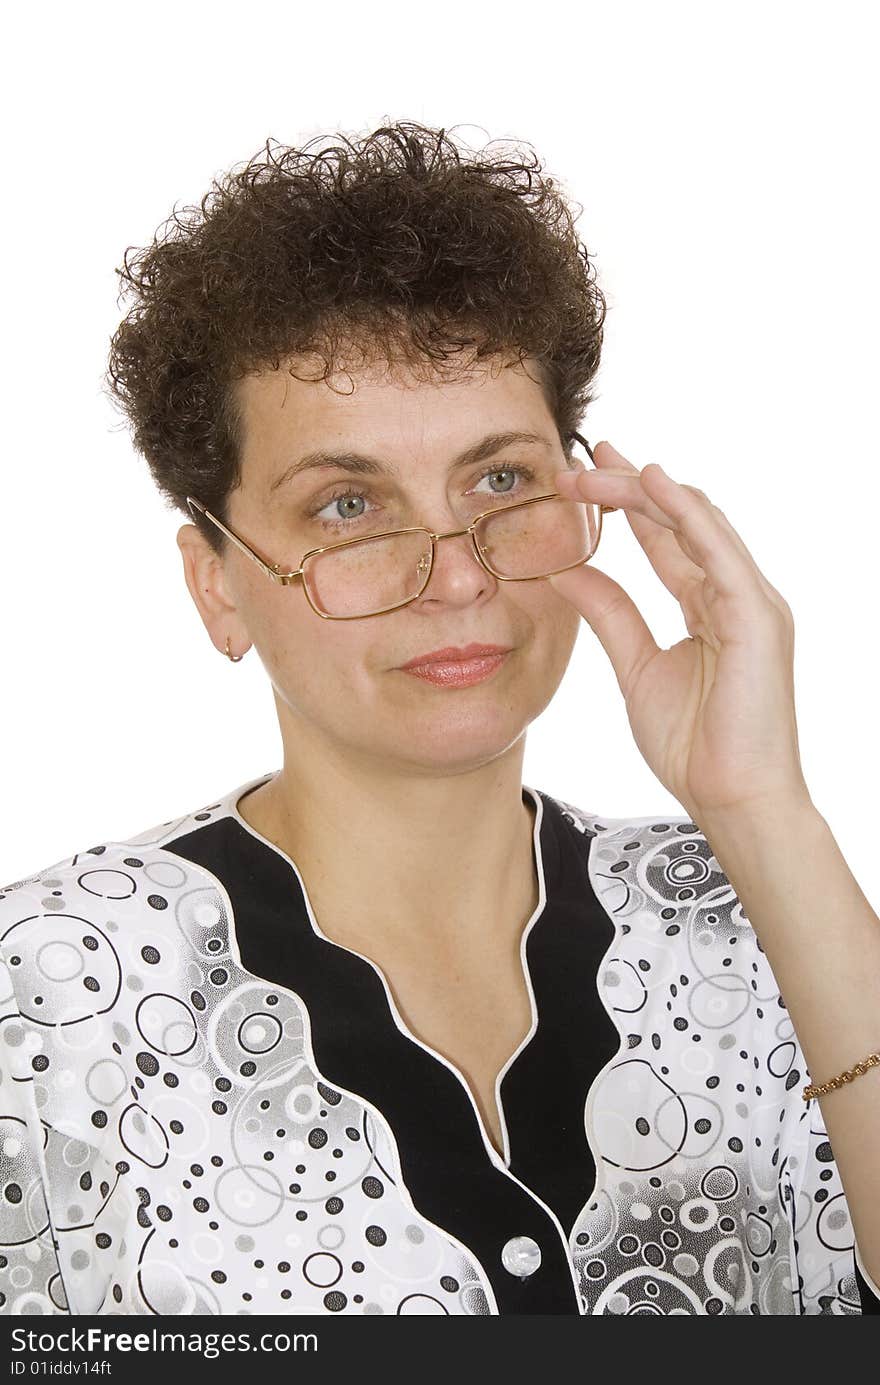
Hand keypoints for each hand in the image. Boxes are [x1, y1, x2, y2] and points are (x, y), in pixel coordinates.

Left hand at [548, 440, 812, 824]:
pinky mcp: (756, 615)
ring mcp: (750, 600)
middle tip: (580, 458)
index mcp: (709, 607)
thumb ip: (609, 615)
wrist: (731, 798)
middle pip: (680, 520)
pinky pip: (717, 550)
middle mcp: (734, 594)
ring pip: (696, 522)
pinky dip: (684, 512)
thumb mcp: (636, 668)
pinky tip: (651, 482)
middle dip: (630, 485)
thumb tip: (568, 570)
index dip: (627, 504)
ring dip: (644, 489)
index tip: (584, 476)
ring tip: (596, 464)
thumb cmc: (695, 745)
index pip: (666, 538)